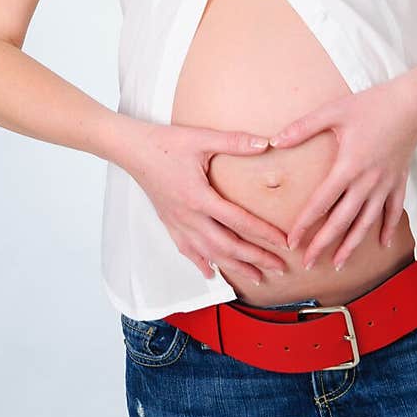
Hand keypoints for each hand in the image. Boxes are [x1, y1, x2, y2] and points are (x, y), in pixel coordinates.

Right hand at [120, 120, 291, 286]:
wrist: (131, 149)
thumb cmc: (165, 142)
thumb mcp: (202, 138)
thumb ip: (235, 142)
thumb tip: (266, 144)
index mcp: (199, 197)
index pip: (239, 221)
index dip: (264, 234)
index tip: (284, 243)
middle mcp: (189, 217)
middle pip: (228, 246)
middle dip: (256, 259)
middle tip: (279, 269)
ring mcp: (177, 223)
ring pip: (209, 254)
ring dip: (235, 267)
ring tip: (256, 278)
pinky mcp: (169, 223)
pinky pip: (187, 250)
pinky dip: (201, 263)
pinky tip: (212, 273)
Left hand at [266, 76, 416, 269]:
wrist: (412, 102)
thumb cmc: (372, 104)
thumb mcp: (333, 111)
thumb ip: (303, 127)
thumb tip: (275, 140)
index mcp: (348, 166)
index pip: (321, 203)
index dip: (305, 224)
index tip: (292, 242)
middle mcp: (367, 181)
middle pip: (342, 220)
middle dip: (324, 244)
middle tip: (309, 263)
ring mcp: (385, 184)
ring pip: (367, 222)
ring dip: (353, 244)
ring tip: (339, 263)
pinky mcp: (399, 180)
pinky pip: (394, 210)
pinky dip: (388, 228)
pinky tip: (382, 244)